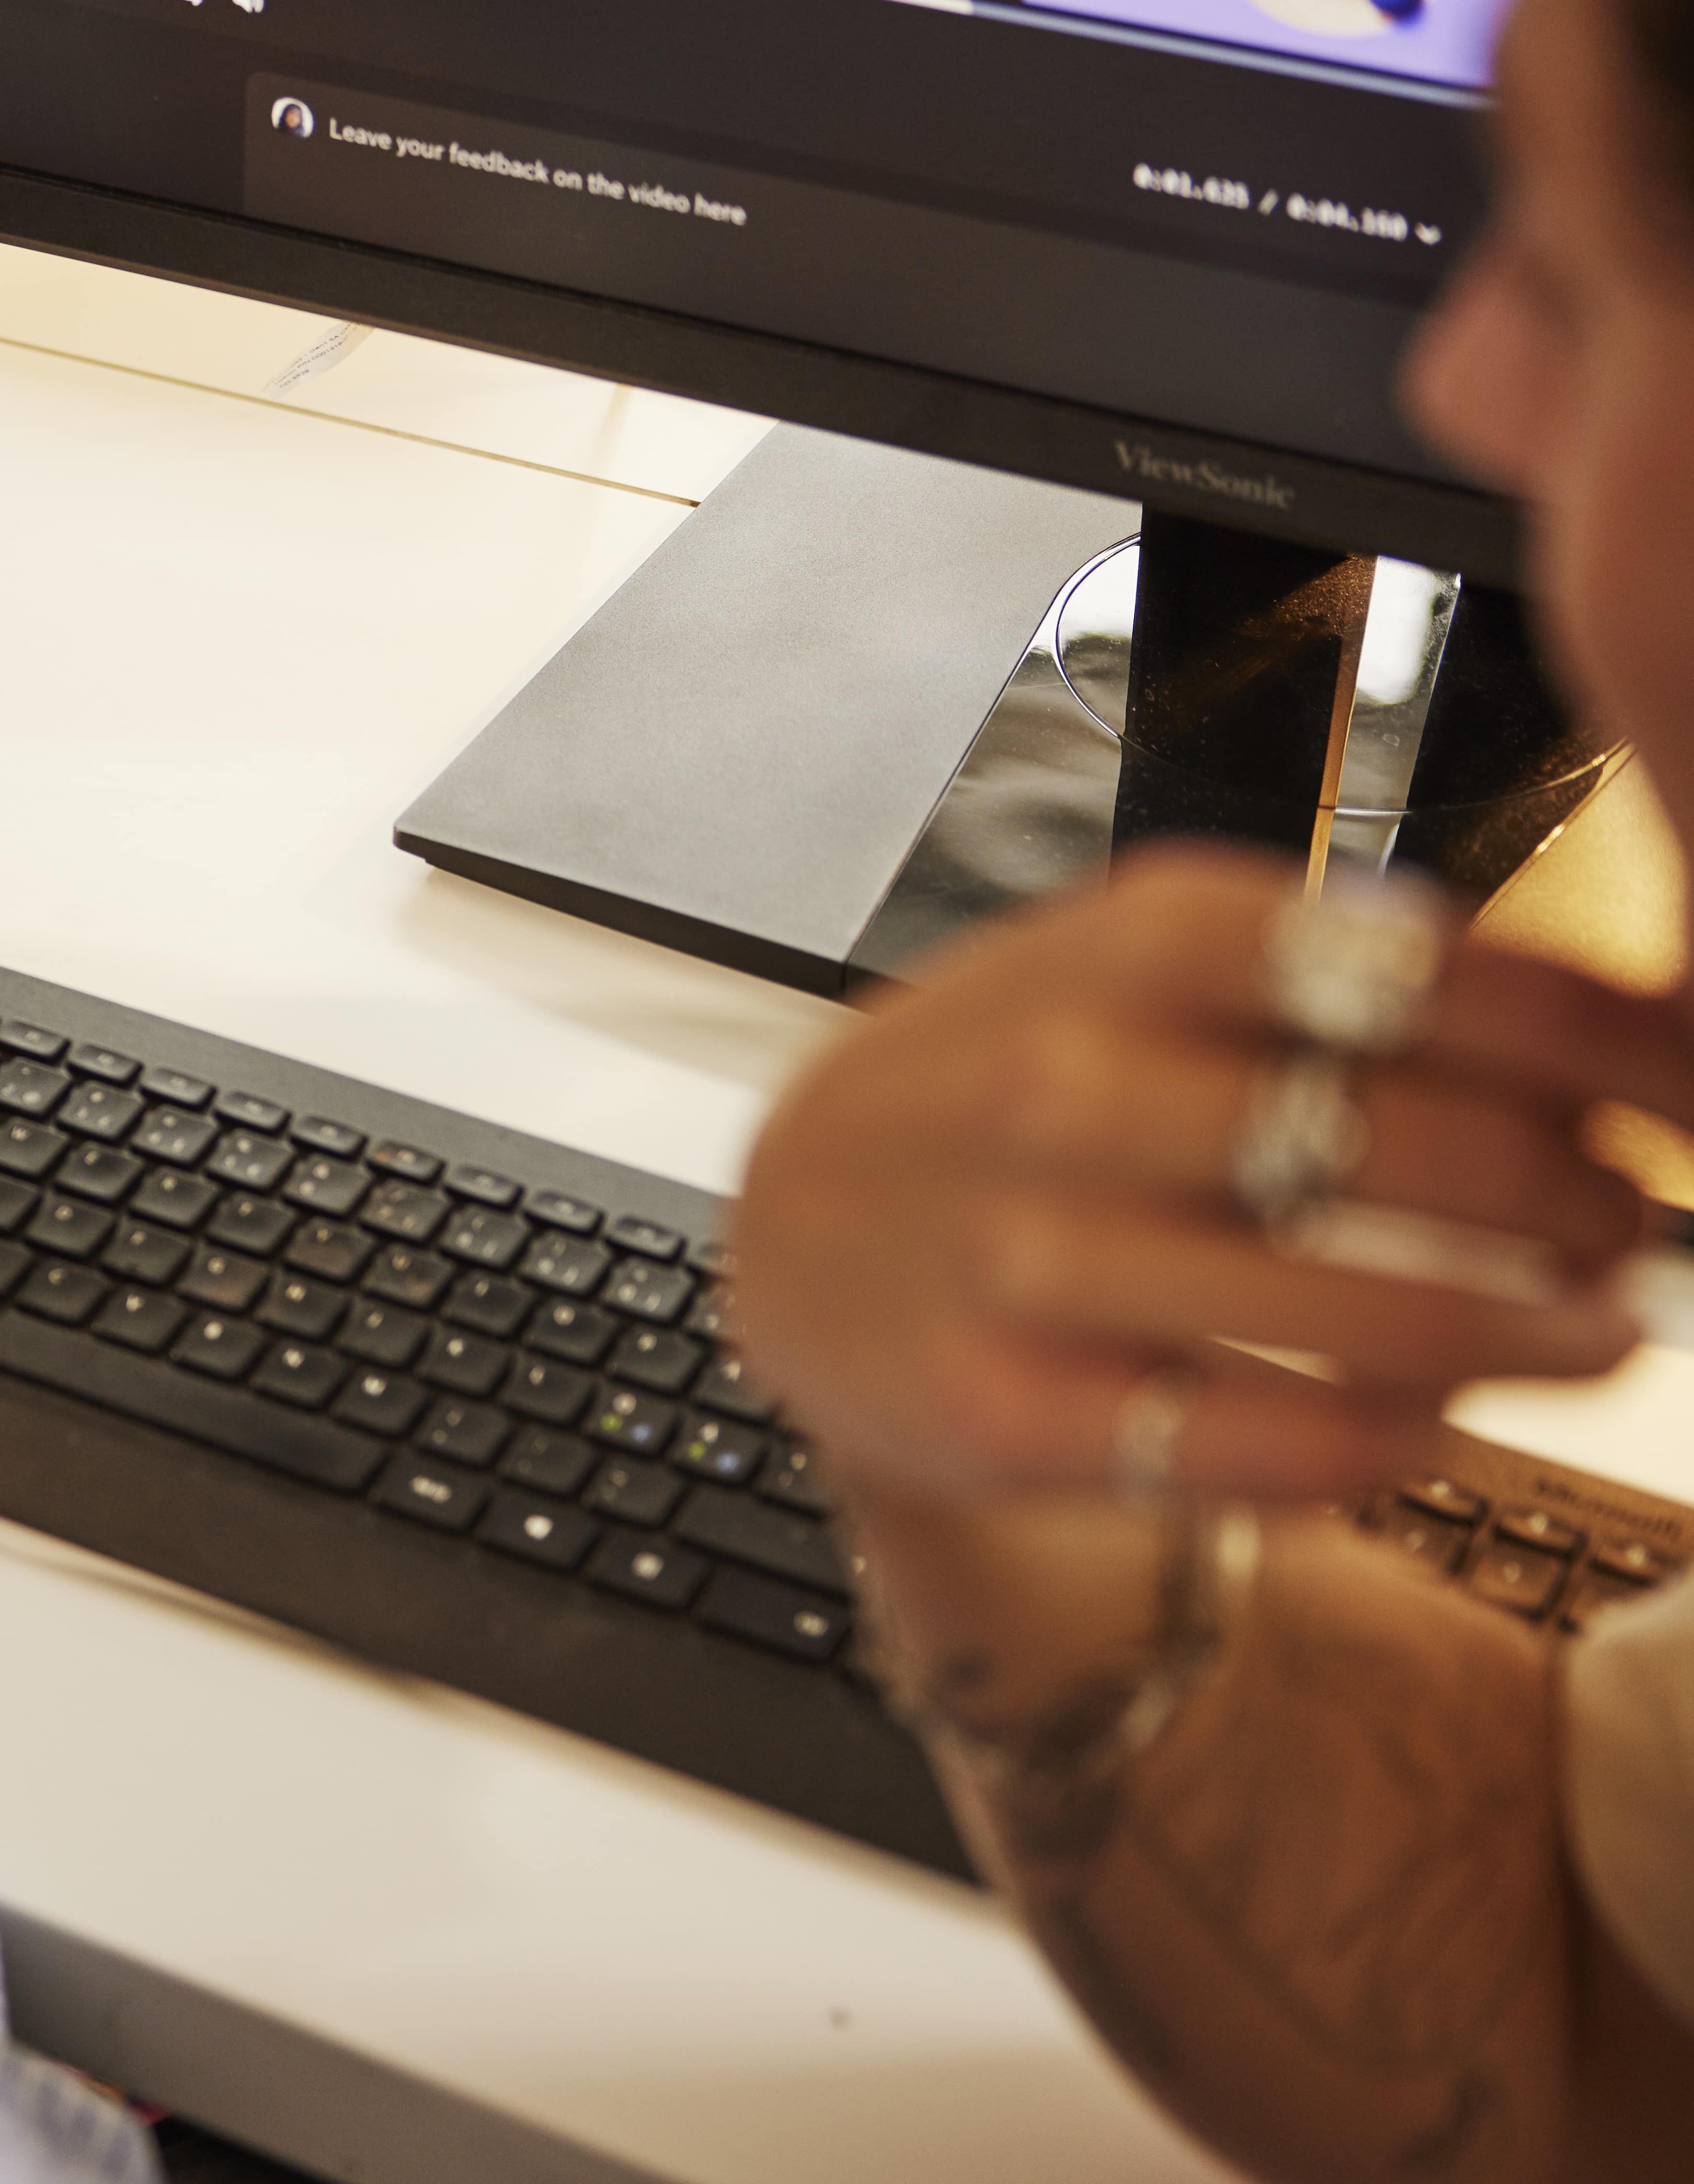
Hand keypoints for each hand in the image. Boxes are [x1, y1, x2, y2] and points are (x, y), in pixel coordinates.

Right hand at [726, 843, 1693, 1508]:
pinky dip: (1395, 1442)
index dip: (1600, 1041)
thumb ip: (1338, 968)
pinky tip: (1447, 1419)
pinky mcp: (1005, 1410)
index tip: (1688, 1086)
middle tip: (1637, 1224)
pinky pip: (1269, 1450)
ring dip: (1534, 1331)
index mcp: (1124, 944)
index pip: (1420, 974)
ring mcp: (1026, 1257)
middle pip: (1409, 1147)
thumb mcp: (1135, 969)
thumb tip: (1615, 1019)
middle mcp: (1065, 1085)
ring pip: (1368, 1316)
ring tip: (1605, 1330)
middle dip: (1577, 1197)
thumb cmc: (1013, 1089)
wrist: (789, 1224)